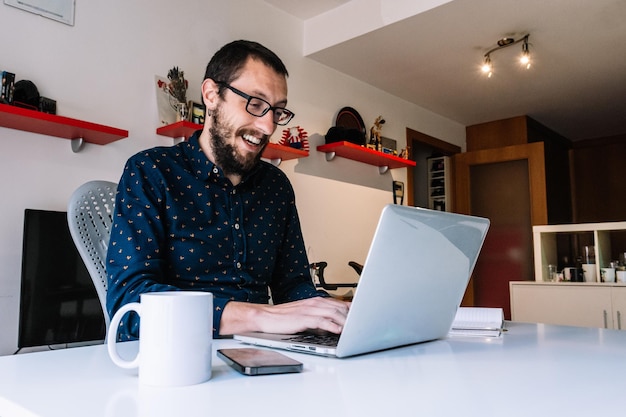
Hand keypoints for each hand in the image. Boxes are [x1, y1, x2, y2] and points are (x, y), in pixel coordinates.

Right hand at [220, 297, 349, 335]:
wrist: (264, 316)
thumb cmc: (283, 317)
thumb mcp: (305, 314)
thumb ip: (320, 315)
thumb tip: (336, 323)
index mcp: (315, 300)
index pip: (339, 303)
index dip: (353, 310)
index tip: (363, 316)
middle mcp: (314, 302)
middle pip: (340, 307)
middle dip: (353, 316)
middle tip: (362, 324)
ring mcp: (309, 309)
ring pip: (334, 313)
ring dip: (346, 321)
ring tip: (355, 329)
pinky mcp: (303, 318)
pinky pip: (322, 321)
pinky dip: (332, 325)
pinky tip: (339, 330)